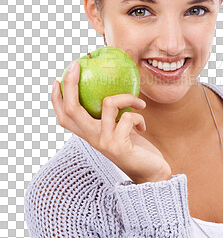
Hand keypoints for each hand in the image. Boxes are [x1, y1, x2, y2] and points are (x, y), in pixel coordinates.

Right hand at [51, 61, 171, 183]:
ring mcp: (104, 142)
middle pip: (72, 109)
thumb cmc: (136, 147)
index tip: (57, 79)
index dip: (56, 99)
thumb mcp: (118, 128)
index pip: (64, 116)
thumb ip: (110, 116)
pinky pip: (129, 116)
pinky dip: (140, 116)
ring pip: (108, 103)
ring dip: (127, 97)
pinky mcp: (119, 145)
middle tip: (77, 65)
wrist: (150, 173)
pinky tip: (143, 126)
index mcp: (89, 134)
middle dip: (71, 84)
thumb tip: (111, 88)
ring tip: (139, 103)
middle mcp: (92, 139)